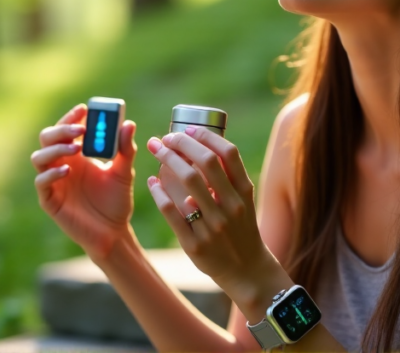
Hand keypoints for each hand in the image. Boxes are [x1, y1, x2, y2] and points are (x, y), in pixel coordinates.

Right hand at [31, 103, 137, 261]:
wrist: (114, 232)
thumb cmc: (117, 200)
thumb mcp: (124, 172)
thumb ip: (125, 149)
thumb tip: (129, 124)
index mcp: (76, 154)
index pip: (66, 129)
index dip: (71, 117)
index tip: (84, 109)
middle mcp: (61, 164)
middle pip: (47, 138)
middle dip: (61, 130)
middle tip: (81, 130)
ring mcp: (54, 182)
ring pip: (39, 157)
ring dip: (54, 149)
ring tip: (74, 148)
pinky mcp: (50, 200)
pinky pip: (41, 183)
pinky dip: (51, 173)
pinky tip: (67, 170)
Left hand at [145, 126, 271, 294]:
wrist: (247, 270)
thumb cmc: (241, 228)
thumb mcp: (244, 200)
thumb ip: (228, 176)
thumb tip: (201, 144)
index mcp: (244, 192)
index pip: (228, 153)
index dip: (206, 135)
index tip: (189, 129)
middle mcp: (231, 206)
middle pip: (205, 163)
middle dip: (181, 143)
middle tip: (165, 138)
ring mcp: (213, 226)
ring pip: (187, 183)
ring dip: (167, 161)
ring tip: (157, 151)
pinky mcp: (195, 244)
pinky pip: (172, 211)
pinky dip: (159, 192)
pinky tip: (152, 181)